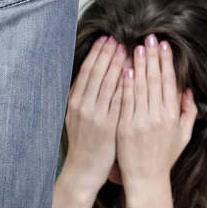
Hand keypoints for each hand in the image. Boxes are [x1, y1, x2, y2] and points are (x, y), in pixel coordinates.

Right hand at [64, 35, 125, 191]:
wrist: (83, 170)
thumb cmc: (84, 143)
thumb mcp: (76, 117)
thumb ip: (82, 96)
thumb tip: (90, 74)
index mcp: (75, 101)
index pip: (87, 71)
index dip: (97, 54)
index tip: (107, 39)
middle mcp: (83, 106)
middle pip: (97, 73)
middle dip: (108, 53)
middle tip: (119, 37)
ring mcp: (95, 116)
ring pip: (107, 84)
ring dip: (118, 64)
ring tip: (128, 48)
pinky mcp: (108, 126)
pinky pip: (118, 102)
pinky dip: (124, 86)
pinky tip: (131, 73)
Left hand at [116, 34, 196, 187]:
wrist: (147, 179)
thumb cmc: (165, 157)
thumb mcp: (183, 135)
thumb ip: (188, 112)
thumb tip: (188, 91)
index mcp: (173, 116)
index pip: (170, 83)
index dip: (167, 62)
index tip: (164, 46)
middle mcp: (159, 116)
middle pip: (156, 80)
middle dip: (153, 57)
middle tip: (151, 37)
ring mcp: (141, 121)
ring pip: (141, 87)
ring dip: (139, 65)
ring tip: (138, 46)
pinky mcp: (126, 127)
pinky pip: (126, 101)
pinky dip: (126, 84)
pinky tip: (125, 69)